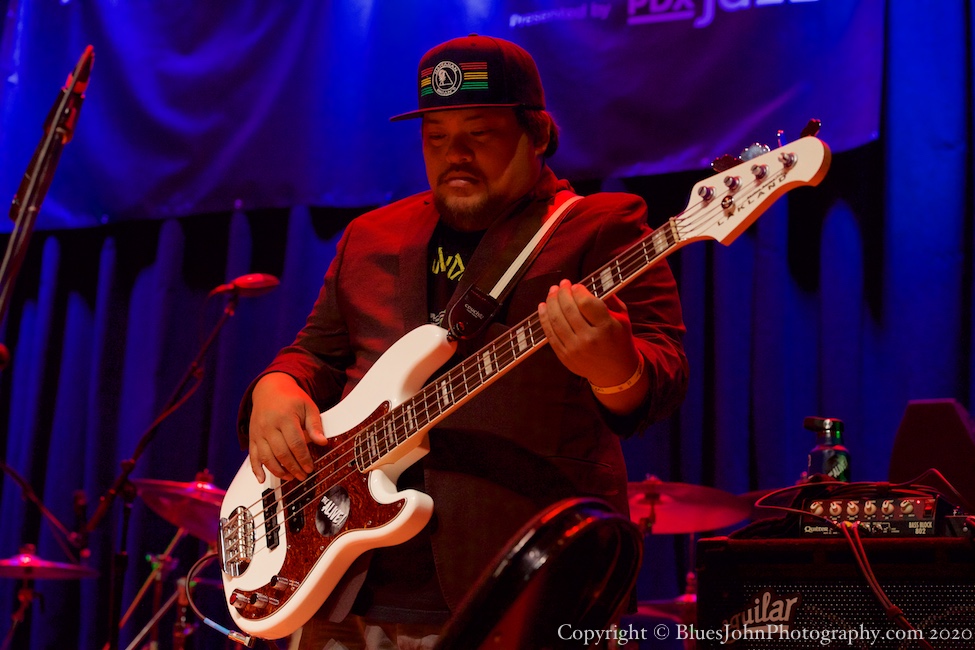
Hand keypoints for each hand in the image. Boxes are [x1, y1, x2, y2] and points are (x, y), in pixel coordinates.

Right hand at [248, 372, 327, 482]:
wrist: (269, 389)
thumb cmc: (291, 398)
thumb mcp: (308, 406)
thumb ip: (315, 425)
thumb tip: (323, 442)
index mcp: (285, 417)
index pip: (296, 443)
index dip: (303, 458)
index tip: (310, 468)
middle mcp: (269, 426)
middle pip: (281, 453)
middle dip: (293, 467)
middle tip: (303, 475)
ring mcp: (258, 432)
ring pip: (266, 457)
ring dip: (278, 471)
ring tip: (290, 477)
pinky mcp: (252, 437)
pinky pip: (252, 456)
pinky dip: (256, 469)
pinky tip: (261, 479)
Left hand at [538, 280, 647, 412]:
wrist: (616, 373)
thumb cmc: (619, 341)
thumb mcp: (623, 319)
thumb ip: (609, 300)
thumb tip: (589, 285)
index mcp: (606, 327)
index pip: (586, 303)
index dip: (577, 291)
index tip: (575, 285)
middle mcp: (589, 339)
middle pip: (569, 309)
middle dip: (562, 293)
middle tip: (561, 284)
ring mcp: (574, 349)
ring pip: (556, 320)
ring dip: (551, 303)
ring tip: (552, 292)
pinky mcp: (564, 356)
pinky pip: (550, 334)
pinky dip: (544, 319)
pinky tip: (543, 307)